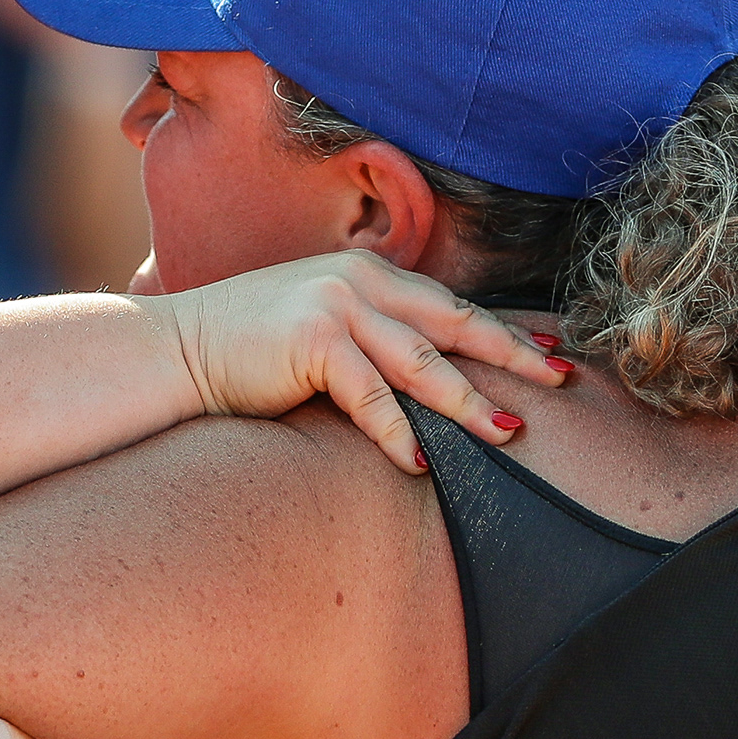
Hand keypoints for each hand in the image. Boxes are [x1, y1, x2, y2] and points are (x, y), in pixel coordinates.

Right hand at [154, 251, 564, 472]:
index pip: (452, 304)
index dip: (505, 329)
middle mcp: (359, 282)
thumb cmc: (247, 350)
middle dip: (512, 354)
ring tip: (509, 433)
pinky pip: (371, 397)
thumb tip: (429, 373)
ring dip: (469, 402)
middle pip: (455, 323)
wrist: (176, 350)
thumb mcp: (320, 325)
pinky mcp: (313, 342)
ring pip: (424, 361)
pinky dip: (397, 434)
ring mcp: (336, 307)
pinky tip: (420, 464)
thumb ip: (372, 334)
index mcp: (368, 274)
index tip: (553, 348)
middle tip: (562, 380)